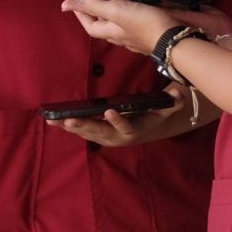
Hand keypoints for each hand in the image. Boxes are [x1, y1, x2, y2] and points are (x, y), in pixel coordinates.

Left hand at [50, 102, 194, 147]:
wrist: (145, 130)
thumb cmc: (153, 116)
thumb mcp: (166, 109)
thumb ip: (172, 103)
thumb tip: (179, 94)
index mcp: (132, 130)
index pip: (125, 127)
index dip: (117, 120)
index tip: (109, 111)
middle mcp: (115, 137)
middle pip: (98, 132)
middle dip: (83, 125)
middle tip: (70, 119)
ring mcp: (103, 137)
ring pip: (85, 132)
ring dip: (69, 126)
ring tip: (54, 120)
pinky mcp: (95, 134)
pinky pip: (80, 130)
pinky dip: (66, 126)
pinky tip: (52, 120)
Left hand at [63, 0, 179, 57]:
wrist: (175, 38)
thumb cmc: (145, 25)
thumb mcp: (117, 10)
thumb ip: (95, 4)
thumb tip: (70, 0)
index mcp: (112, 32)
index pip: (89, 25)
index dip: (80, 14)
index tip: (74, 2)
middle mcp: (122, 37)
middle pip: (105, 26)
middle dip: (98, 12)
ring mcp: (136, 37)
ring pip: (120, 25)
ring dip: (116, 13)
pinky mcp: (150, 34)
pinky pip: (135, 24)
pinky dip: (132, 15)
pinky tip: (137, 8)